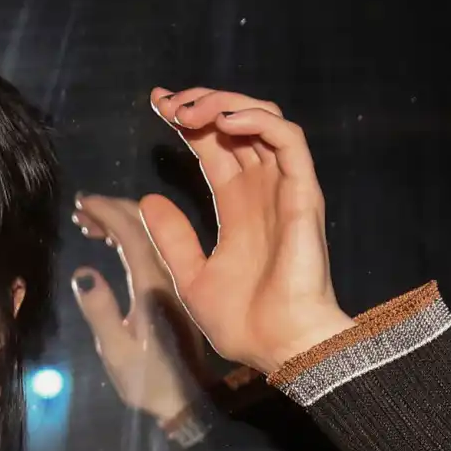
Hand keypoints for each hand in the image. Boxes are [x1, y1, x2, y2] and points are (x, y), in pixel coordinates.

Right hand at [68, 194, 214, 422]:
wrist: (187, 398)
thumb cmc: (149, 380)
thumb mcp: (117, 351)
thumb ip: (101, 311)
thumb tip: (82, 272)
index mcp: (152, 284)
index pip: (131, 231)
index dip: (105, 210)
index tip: (80, 202)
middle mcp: (168, 274)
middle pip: (144, 223)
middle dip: (111, 208)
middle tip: (80, 209)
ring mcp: (174, 279)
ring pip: (149, 233)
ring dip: (120, 220)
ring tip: (88, 222)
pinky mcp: (174, 288)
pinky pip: (153, 247)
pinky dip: (130, 236)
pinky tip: (109, 241)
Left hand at [139, 88, 352, 374]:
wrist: (279, 347)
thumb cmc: (242, 323)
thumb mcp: (190, 276)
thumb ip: (172, 238)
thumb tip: (148, 200)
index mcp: (237, 207)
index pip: (213, 147)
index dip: (187, 121)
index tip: (156, 104)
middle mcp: (261, 191)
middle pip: (236, 125)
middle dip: (200, 103)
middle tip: (167, 103)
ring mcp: (284, 190)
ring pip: (264, 120)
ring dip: (225, 104)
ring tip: (189, 111)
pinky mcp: (302, 194)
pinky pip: (288, 140)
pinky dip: (257, 121)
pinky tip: (223, 123)